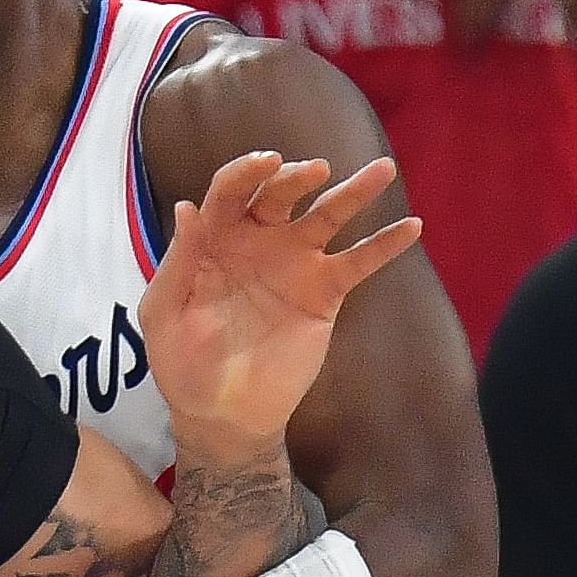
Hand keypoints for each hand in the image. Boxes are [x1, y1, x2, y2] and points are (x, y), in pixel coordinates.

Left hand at [131, 150, 420, 454]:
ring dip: (355, 191)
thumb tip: (187, 208)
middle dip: (297, 175)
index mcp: (216, 239)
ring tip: (382, 170)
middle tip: (315, 170)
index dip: (246, 171)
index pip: (231, 191)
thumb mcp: (165, 314)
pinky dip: (384, 245)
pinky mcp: (325, 293)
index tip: (267, 162)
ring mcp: (296, 264)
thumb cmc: (182, 364)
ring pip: (328, 216)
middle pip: (281, 193)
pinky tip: (411, 227)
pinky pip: (358, 262)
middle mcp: (259, 241)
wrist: (223, 415)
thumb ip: (180, 262)